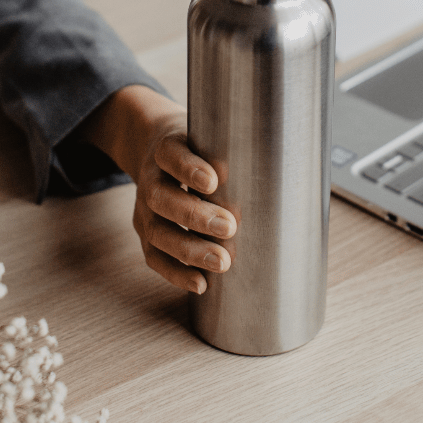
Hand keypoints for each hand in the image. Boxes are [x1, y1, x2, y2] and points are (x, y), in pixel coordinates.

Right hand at [79, 85, 235, 293]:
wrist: (159, 154)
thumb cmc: (198, 150)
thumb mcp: (210, 139)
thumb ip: (234, 152)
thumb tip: (278, 173)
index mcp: (165, 149)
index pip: (170, 155)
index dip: (188, 168)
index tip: (213, 181)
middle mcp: (150, 179)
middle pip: (161, 197)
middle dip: (195, 215)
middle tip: (229, 227)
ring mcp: (143, 209)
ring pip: (157, 232)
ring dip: (189, 250)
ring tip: (221, 262)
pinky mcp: (145, 234)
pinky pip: (154, 257)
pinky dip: (176, 272)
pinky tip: (200, 283)